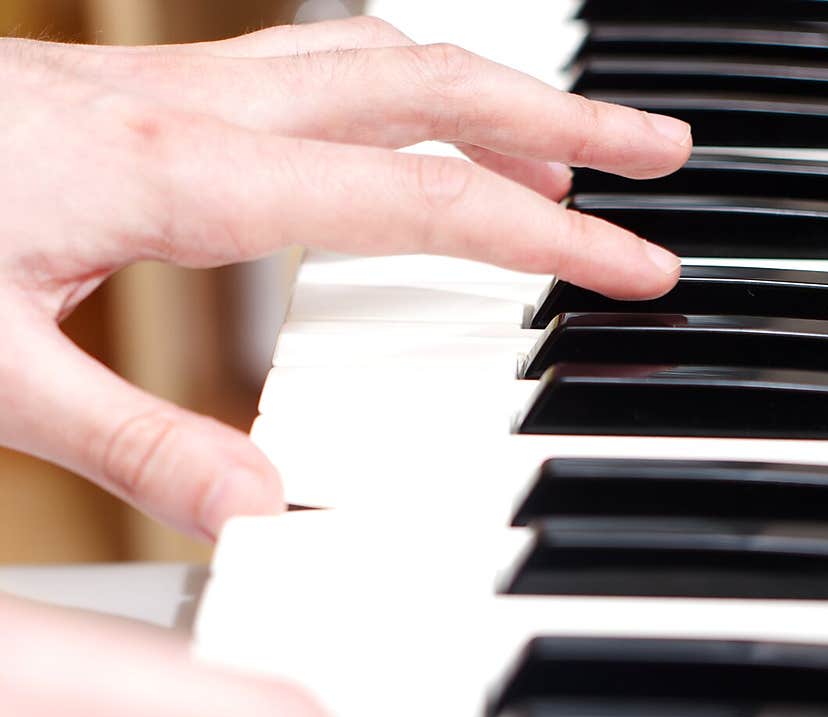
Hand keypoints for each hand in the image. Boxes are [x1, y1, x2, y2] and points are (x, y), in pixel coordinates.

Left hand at [0, 20, 690, 539]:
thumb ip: (135, 445)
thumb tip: (262, 512)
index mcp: (173, 179)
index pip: (410, 201)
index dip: (541, 239)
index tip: (635, 267)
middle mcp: (188, 111)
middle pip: (423, 85)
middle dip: (558, 118)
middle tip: (660, 154)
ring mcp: (164, 89)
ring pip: (369, 61)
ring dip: (485, 97)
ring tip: (565, 155)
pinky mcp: (137, 97)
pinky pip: (305, 73)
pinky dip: (393, 102)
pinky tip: (403, 146)